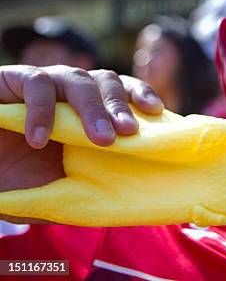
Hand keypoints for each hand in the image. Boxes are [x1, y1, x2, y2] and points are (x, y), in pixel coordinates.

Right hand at [0, 65, 163, 223]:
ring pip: (77, 79)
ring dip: (92, 107)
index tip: (156, 111)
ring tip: (101, 139)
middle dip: (119, 106)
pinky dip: (42, 110)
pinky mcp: (13, 79)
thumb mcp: (58, 187)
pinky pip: (36, 83)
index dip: (140, 94)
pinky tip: (40, 139)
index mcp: (88, 108)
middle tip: (128, 132)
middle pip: (105, 81)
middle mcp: (70, 91)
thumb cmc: (19, 179)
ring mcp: (45, 82)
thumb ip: (86, 187)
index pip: (123, 89)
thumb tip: (126, 203)